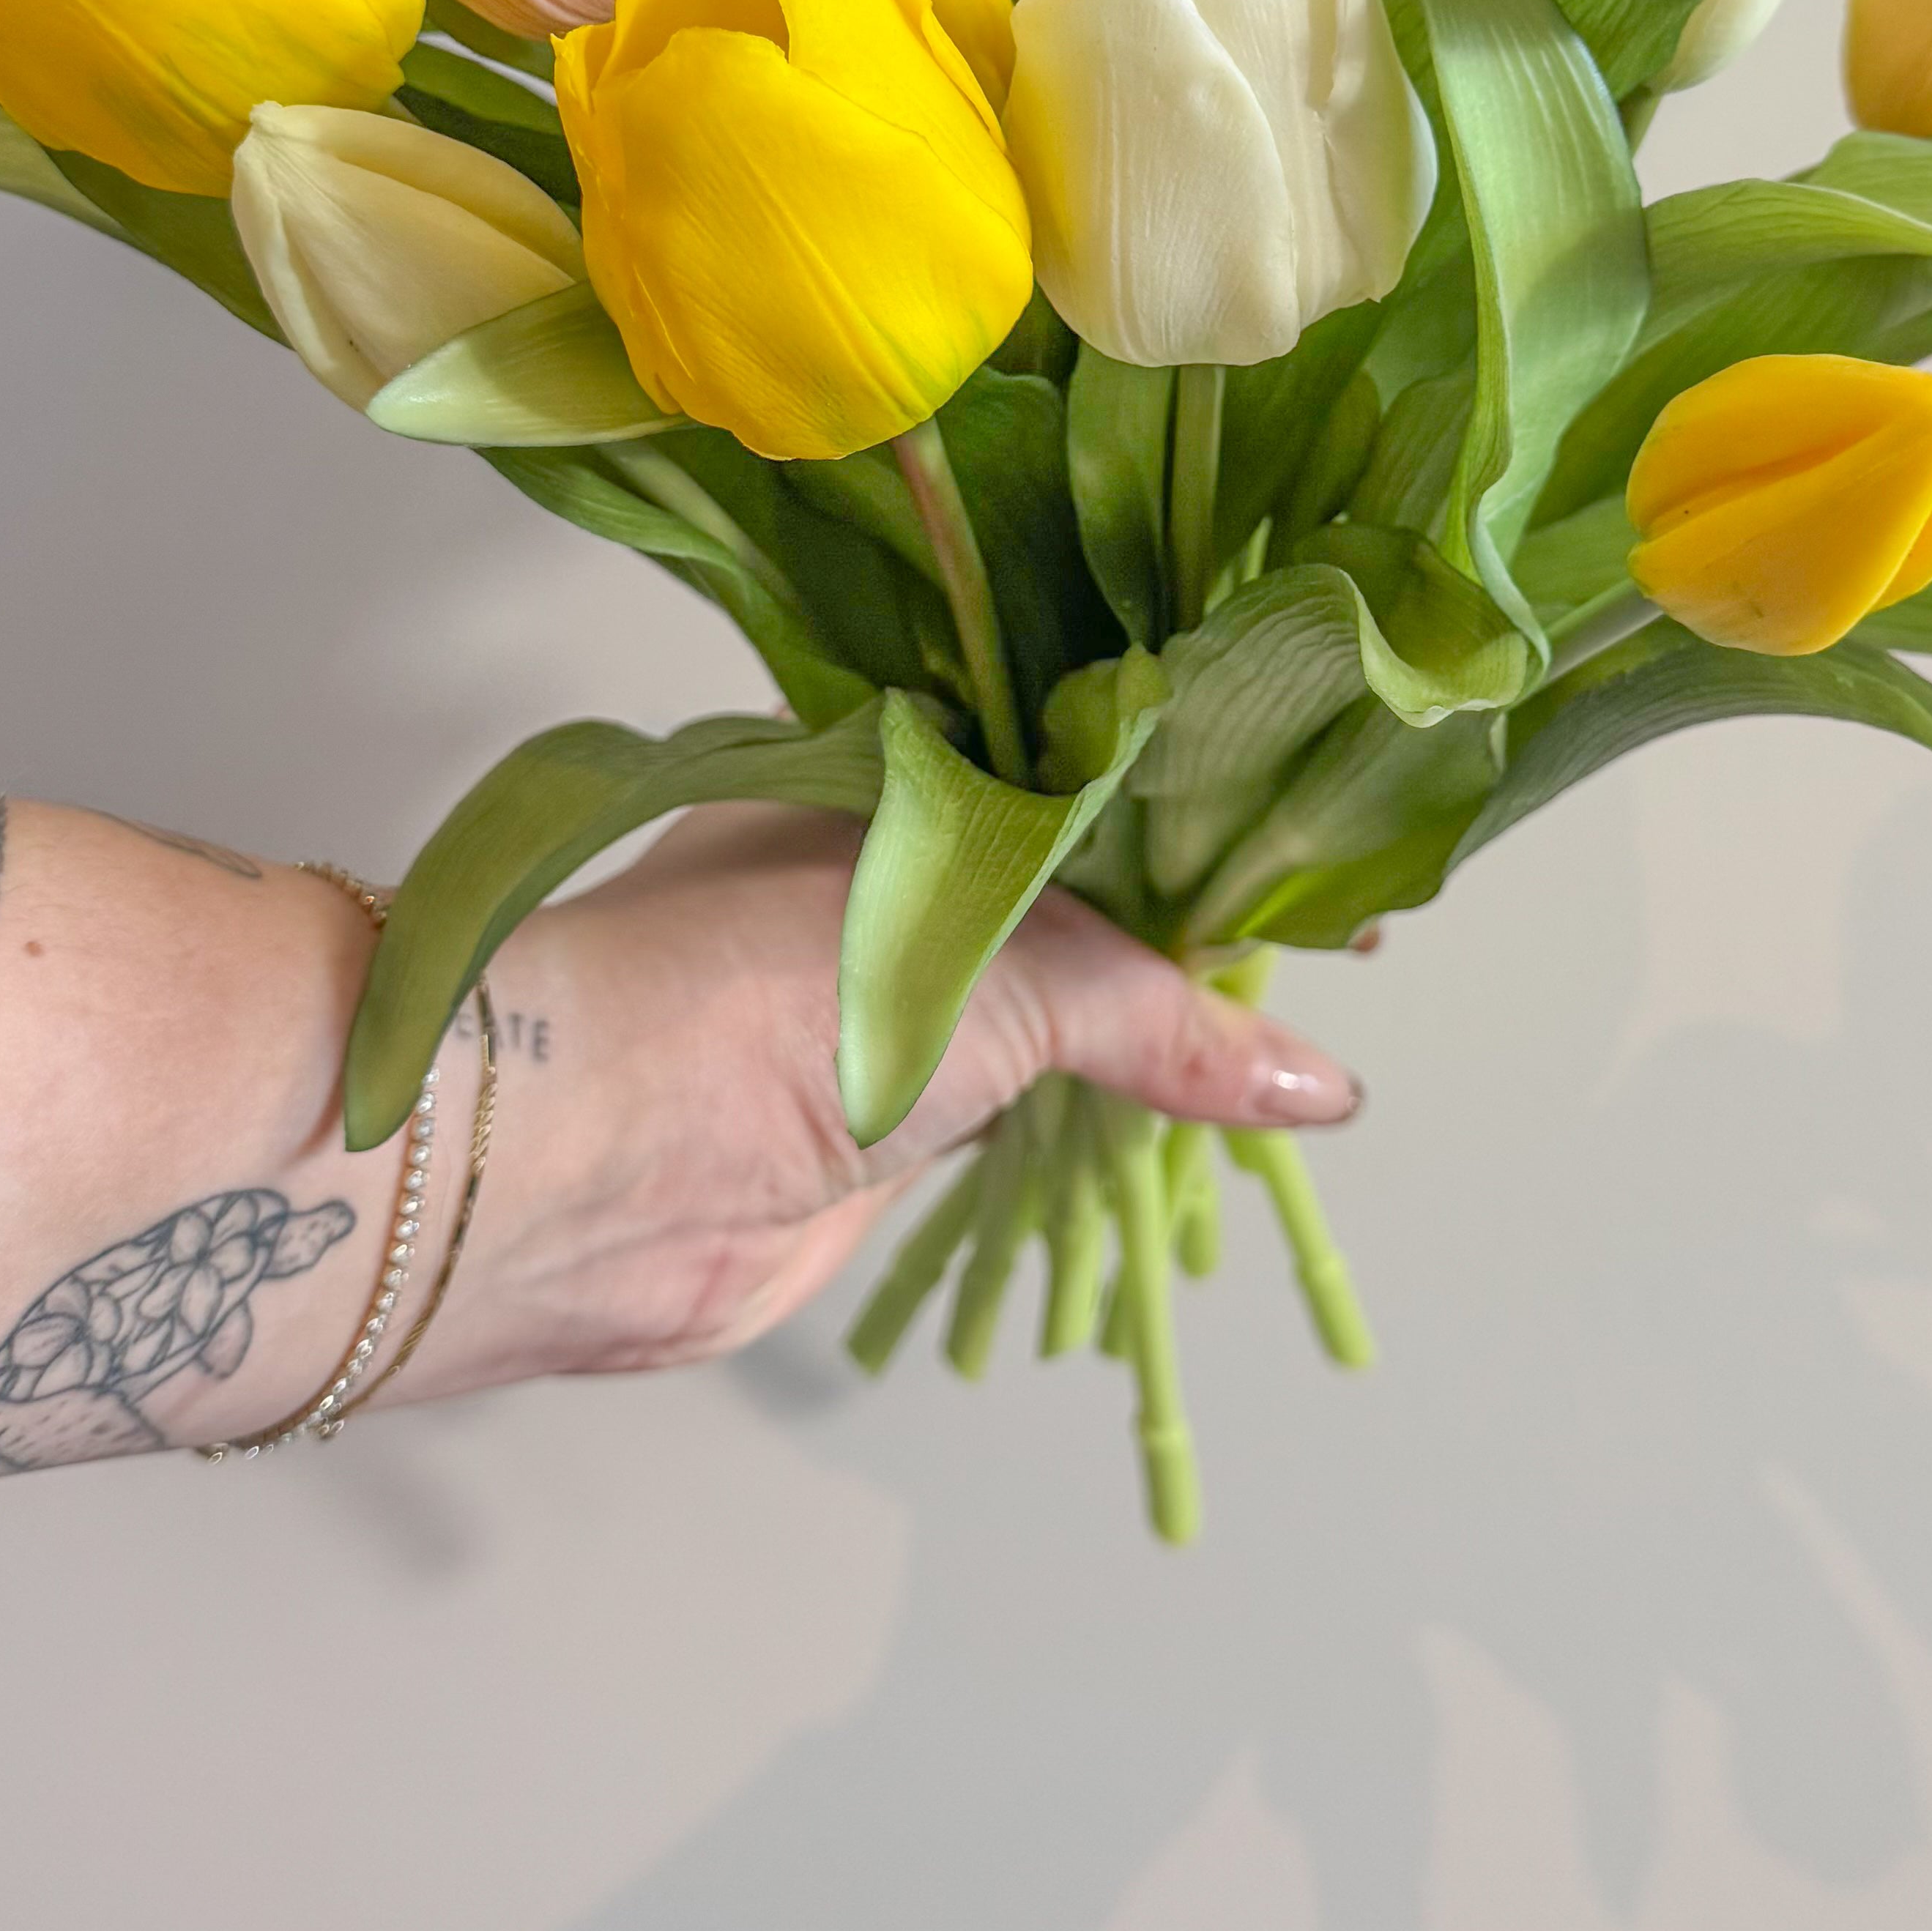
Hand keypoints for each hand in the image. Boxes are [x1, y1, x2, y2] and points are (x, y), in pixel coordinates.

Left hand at [394, 804, 1360, 1403]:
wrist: (587, 1165)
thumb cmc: (759, 997)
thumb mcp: (1006, 970)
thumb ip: (1167, 1018)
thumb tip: (1319, 1081)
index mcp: (908, 766)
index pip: (1098, 764)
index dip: (1215, 801)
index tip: (1330, 835)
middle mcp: (899, 863)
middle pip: (1090, 882)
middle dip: (1206, 917)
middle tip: (1344, 942)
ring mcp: (890, 992)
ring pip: (1063, 999)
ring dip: (1163, 1027)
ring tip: (1294, 1037)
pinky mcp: (884, 1116)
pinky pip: (1028, 1102)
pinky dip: (1106, 1113)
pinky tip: (1193, 1120)